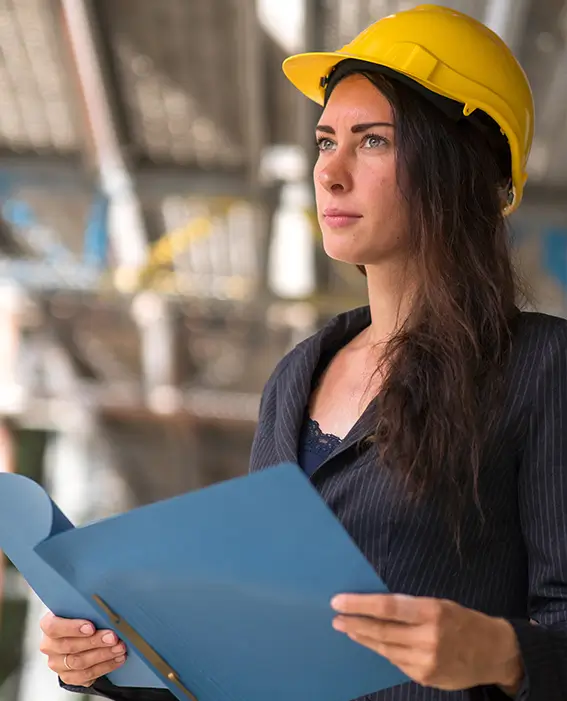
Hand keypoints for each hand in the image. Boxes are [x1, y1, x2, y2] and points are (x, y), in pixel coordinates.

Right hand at [40, 613, 126, 687]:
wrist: (77, 636)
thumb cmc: (80, 618)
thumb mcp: (80, 609)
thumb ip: (87, 608)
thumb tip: (106, 606)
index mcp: (49, 625)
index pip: (53, 627)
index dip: (72, 628)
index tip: (91, 627)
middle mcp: (50, 646)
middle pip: (70, 646)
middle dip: (95, 642)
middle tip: (113, 637)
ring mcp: (58, 663)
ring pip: (79, 663)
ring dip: (103, 655)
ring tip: (119, 648)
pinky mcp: (68, 676)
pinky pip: (86, 675)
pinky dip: (105, 667)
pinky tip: (117, 659)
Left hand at [331, 593, 522, 692]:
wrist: (494, 653)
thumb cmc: (462, 621)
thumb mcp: (439, 604)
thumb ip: (410, 607)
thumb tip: (374, 606)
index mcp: (432, 612)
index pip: (387, 607)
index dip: (360, 604)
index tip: (339, 601)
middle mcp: (428, 637)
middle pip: (381, 630)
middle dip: (354, 623)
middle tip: (336, 617)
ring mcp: (426, 661)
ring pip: (385, 648)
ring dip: (363, 638)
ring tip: (348, 629)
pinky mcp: (425, 677)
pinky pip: (396, 661)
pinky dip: (382, 650)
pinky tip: (372, 643)